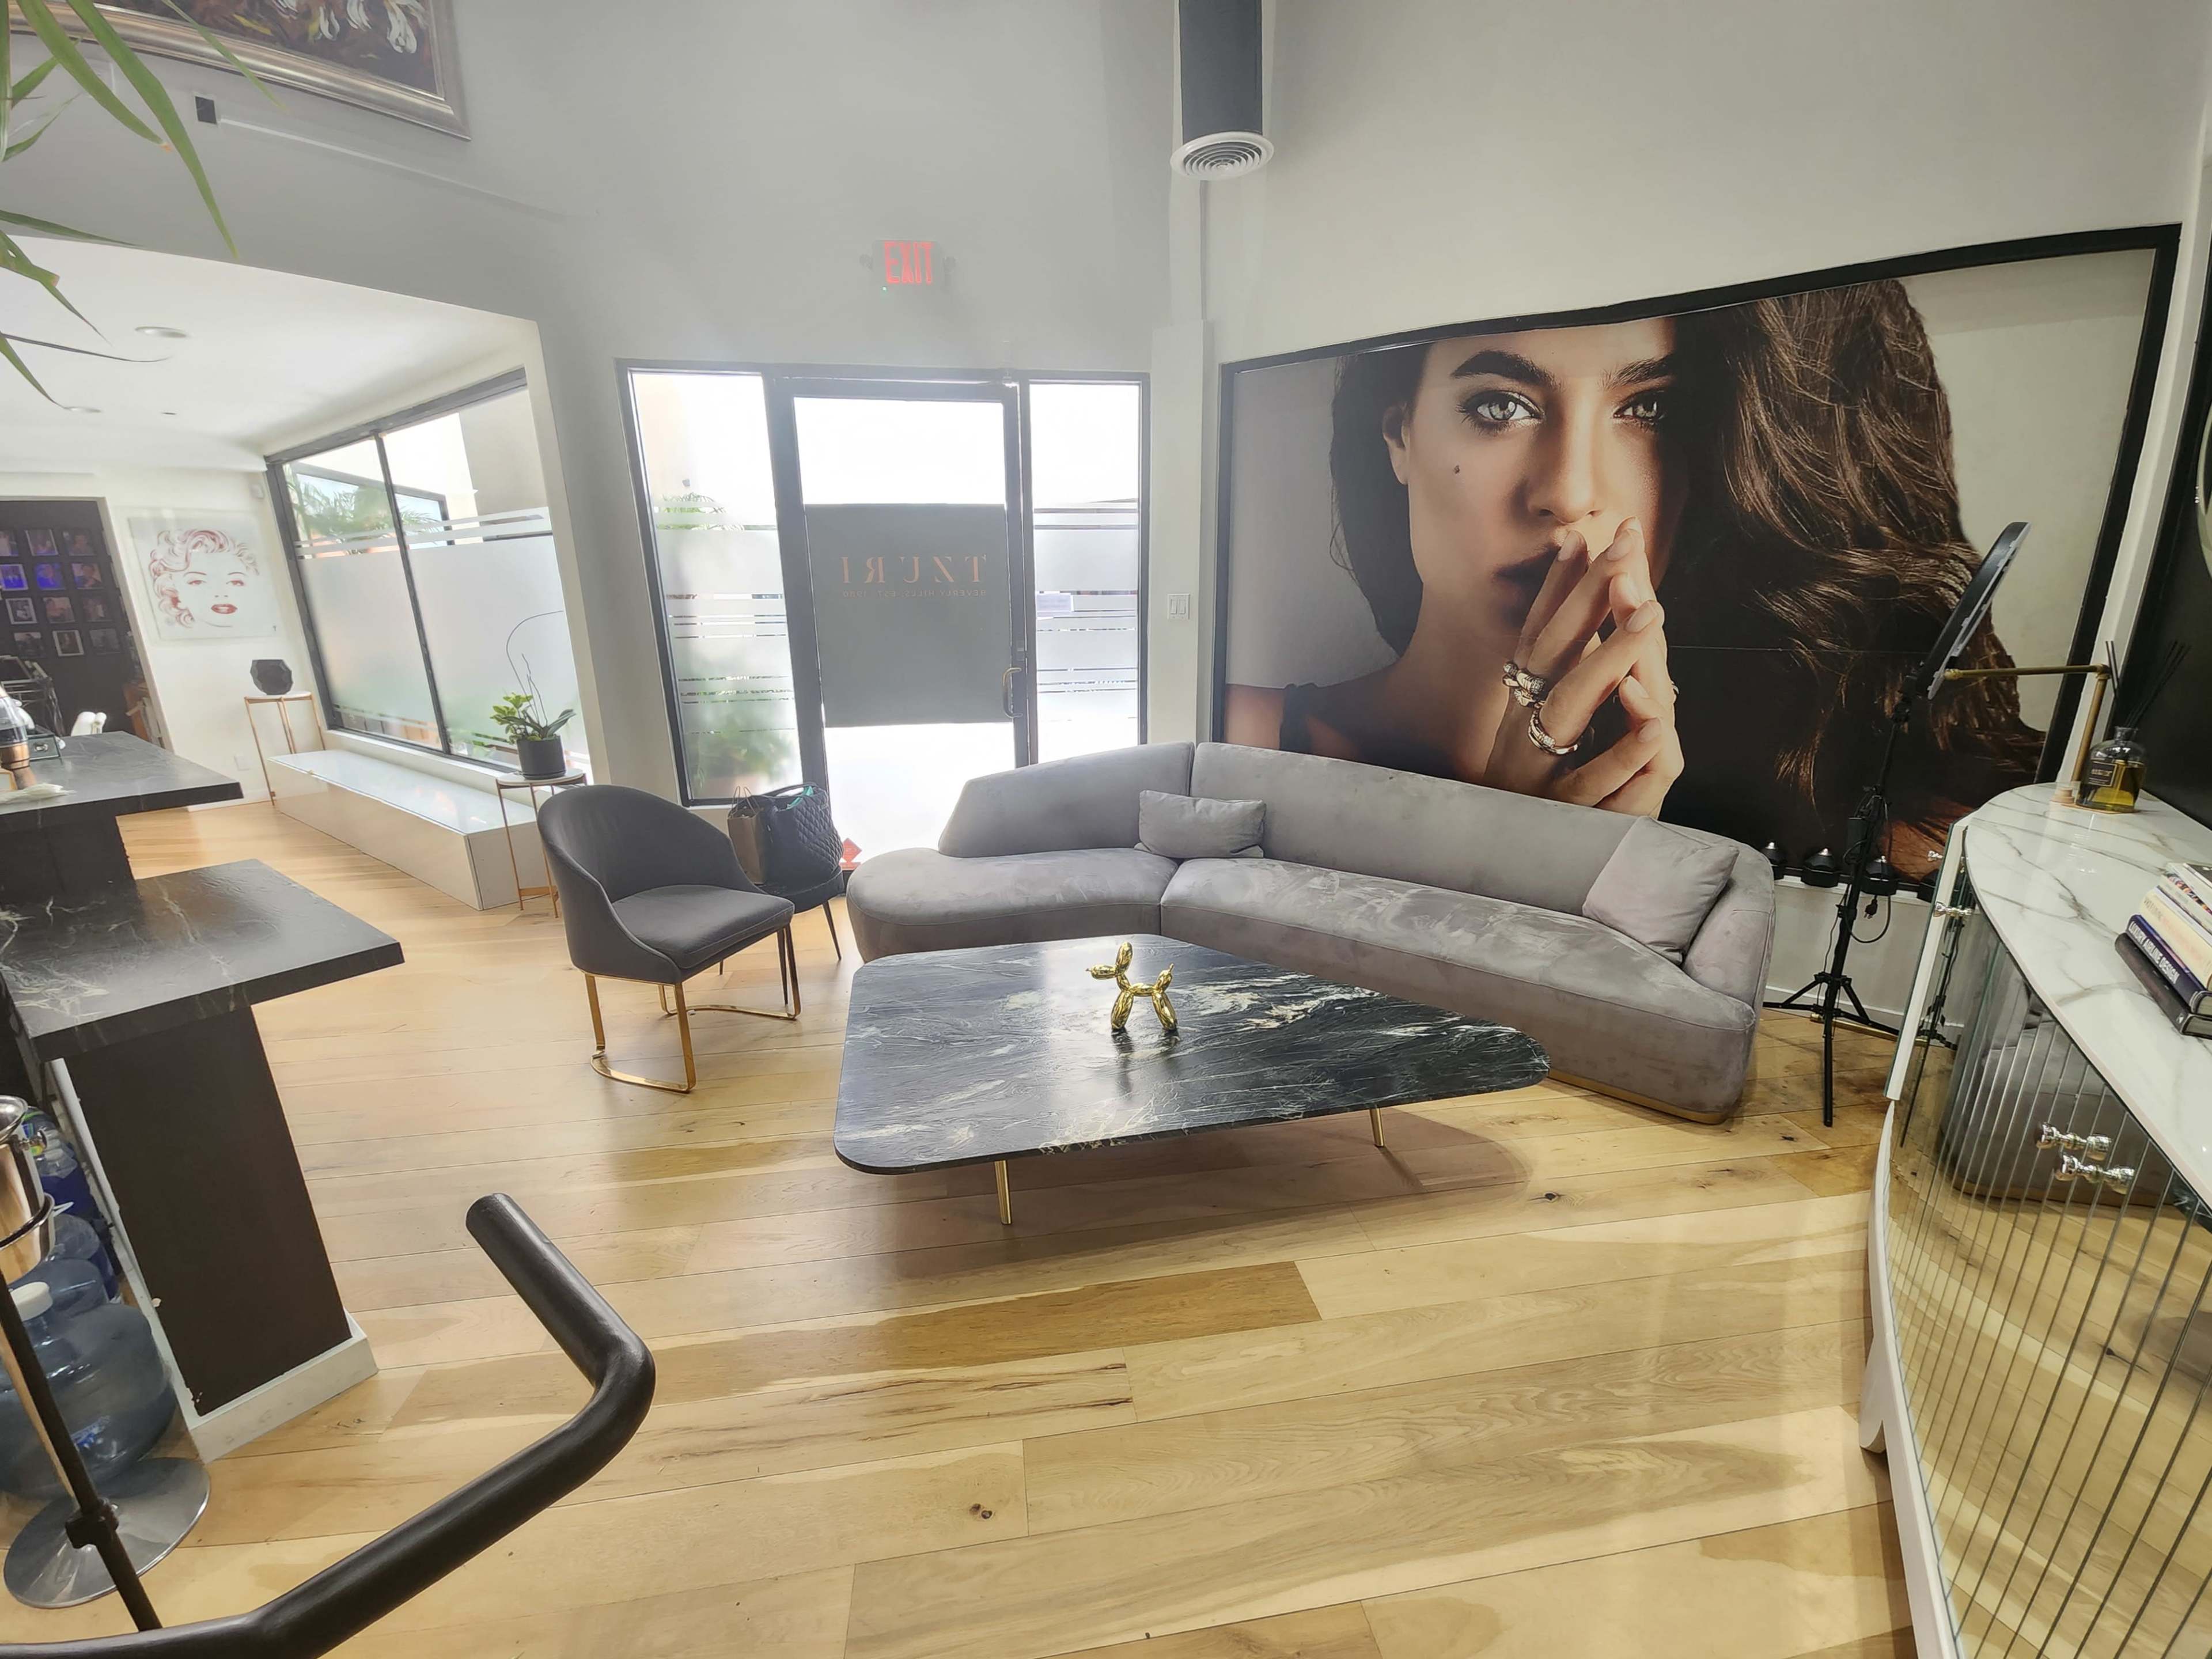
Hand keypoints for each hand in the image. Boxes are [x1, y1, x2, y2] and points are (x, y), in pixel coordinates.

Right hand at [1483, 520, 1682, 815]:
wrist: (1506, 876)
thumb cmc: (1540, 794)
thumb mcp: (1545, 731)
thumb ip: (1563, 671)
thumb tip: (1574, 596)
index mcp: (1520, 711)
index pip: (1540, 637)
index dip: (1562, 587)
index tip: (1590, 535)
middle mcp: (1520, 732)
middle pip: (1552, 656)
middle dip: (1588, 599)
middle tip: (1626, 550)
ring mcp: (1536, 773)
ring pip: (1568, 711)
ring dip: (1608, 660)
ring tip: (1650, 616)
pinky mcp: (1560, 820)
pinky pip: (1593, 784)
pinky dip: (1623, 753)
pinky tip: (1655, 724)